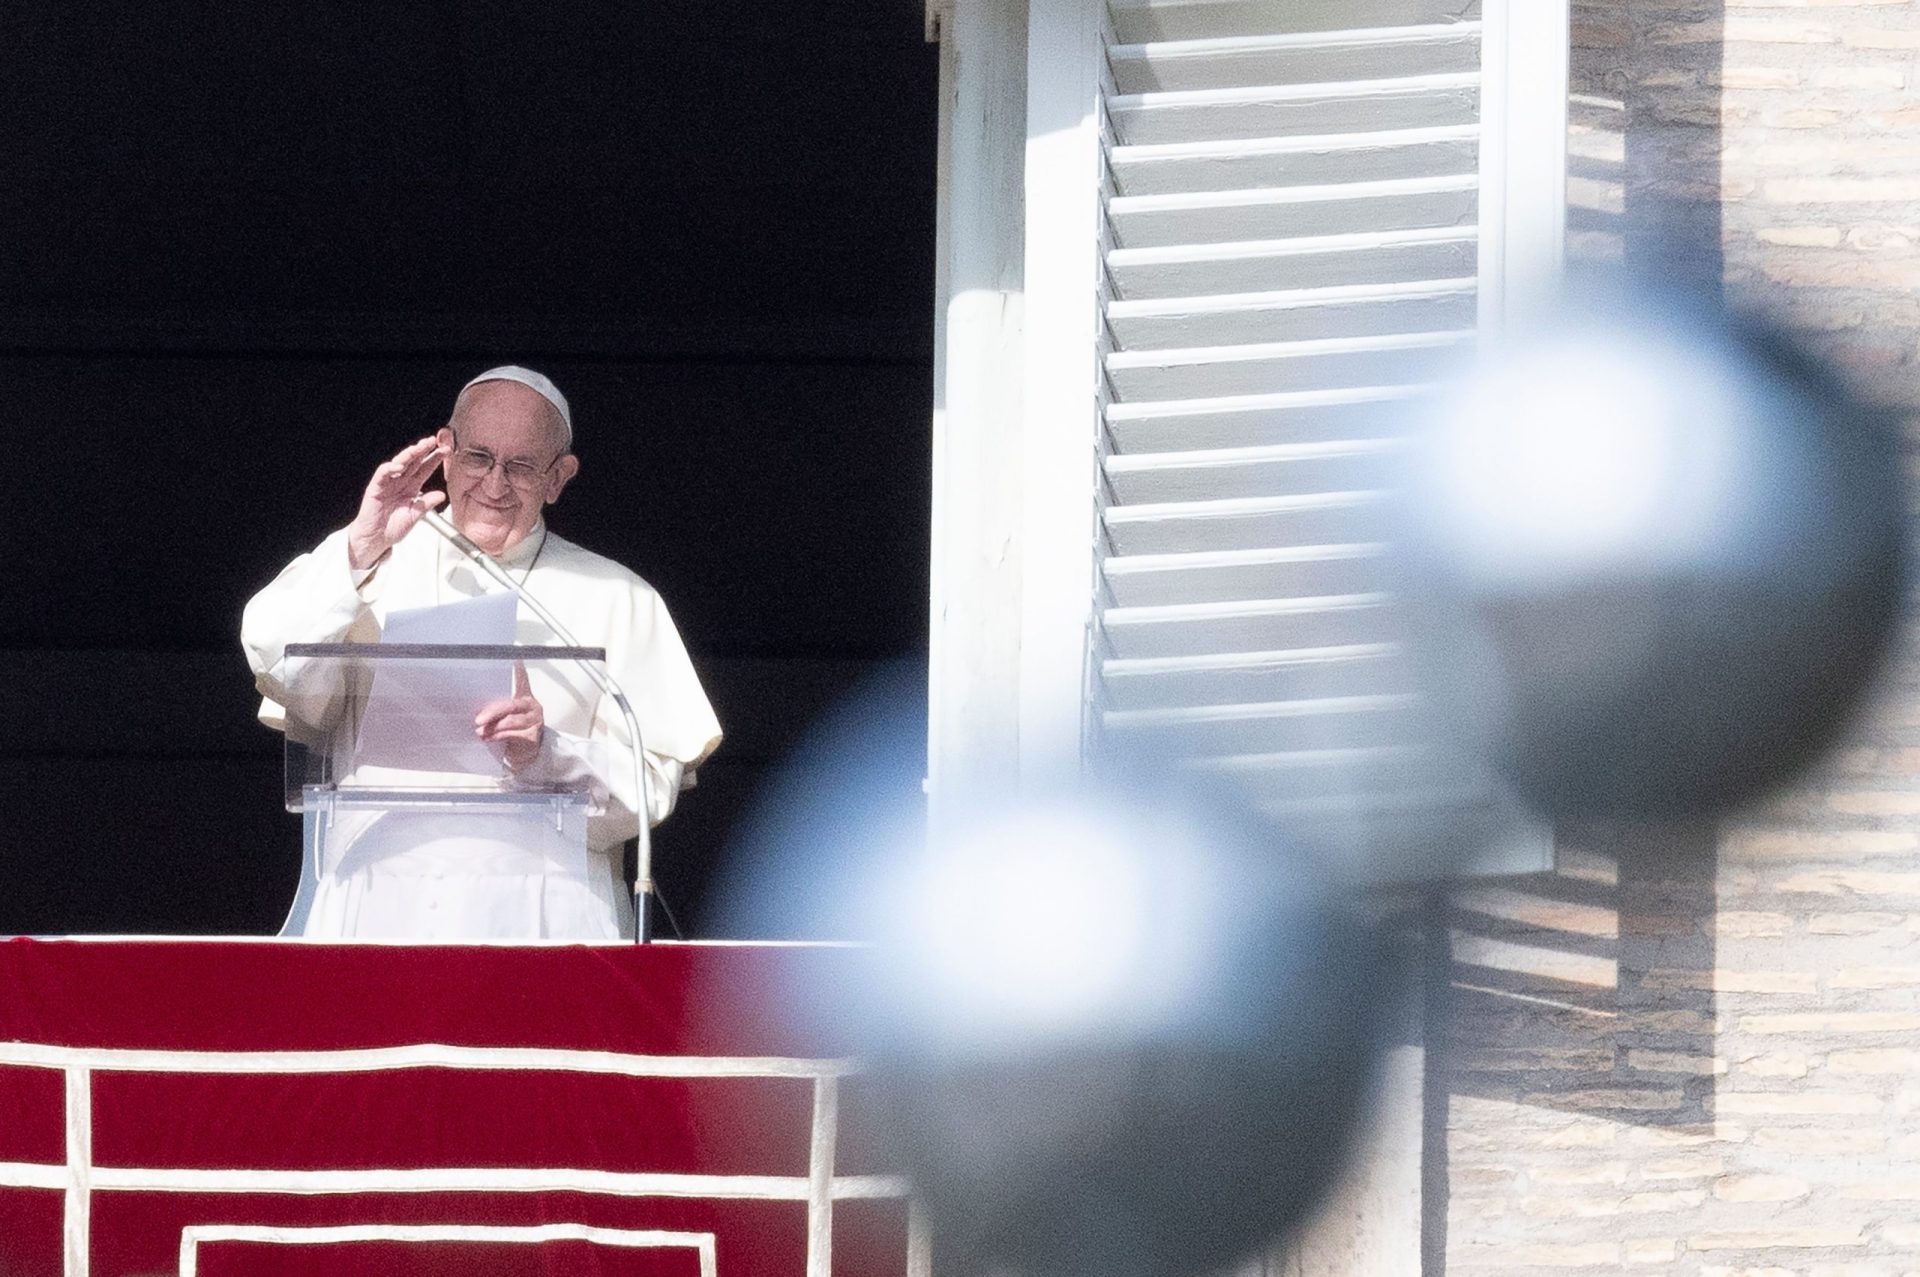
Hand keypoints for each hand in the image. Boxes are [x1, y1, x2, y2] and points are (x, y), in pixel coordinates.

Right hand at [347, 436, 449, 570]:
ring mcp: (388, 483)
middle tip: (433, 441)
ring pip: (399, 463)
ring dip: (408, 455)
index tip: (446, 451)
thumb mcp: (416, 516)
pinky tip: (399, 466)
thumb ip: (427, 504)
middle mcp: (400, 482)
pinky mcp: (375, 487)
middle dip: (423, 450)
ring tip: (418, 448)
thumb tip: (442, 495)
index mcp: (411, 487)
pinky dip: (390, 468)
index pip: (424, 469)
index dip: (434, 460)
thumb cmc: (393, 527)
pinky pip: (383, 473)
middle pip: (413, 462)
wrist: (376, 538)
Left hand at [475, 661, 543, 770]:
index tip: (513, 659)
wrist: (525, 753)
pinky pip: (513, 734)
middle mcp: (531, 705)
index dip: (517, 669)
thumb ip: (495, 707)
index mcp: (523, 695)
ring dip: (493, 728)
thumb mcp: (503, 715)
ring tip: (479, 732)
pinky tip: (488, 738)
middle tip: (478, 719)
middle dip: (493, 712)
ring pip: (511, 721)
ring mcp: (535, 720)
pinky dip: (498, 737)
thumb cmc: (511, 730)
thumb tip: (476, 707)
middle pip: (511, 704)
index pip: (521, 678)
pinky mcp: (533, 735)